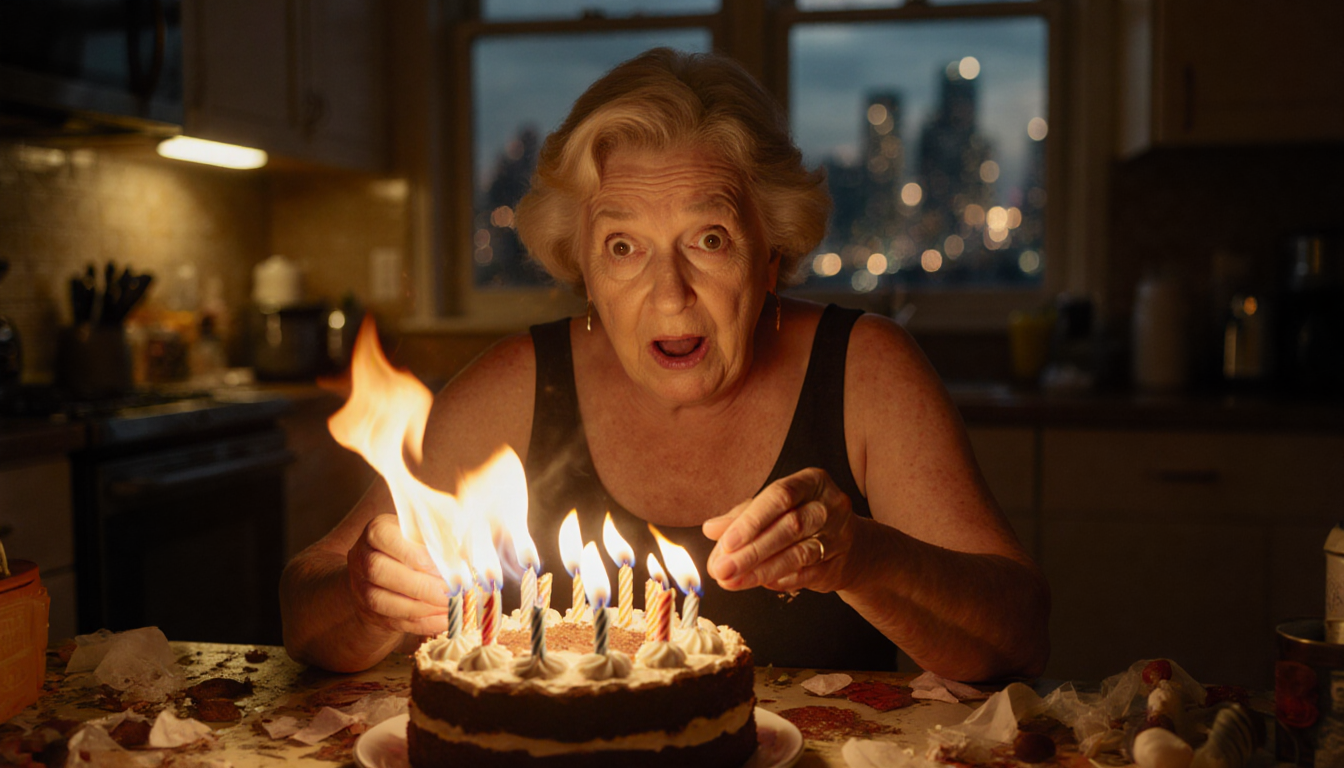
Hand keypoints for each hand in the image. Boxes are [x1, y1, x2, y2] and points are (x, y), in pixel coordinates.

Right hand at [345, 514, 448, 635]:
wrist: (384, 569)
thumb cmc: (412, 545)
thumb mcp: (422, 532)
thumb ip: (439, 538)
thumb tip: (465, 554)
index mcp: (377, 531)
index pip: (390, 539)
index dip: (418, 555)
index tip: (445, 565)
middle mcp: (363, 558)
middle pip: (382, 572)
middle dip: (423, 586)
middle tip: (453, 591)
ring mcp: (362, 588)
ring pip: (386, 602)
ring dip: (424, 608)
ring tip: (453, 607)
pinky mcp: (371, 613)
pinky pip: (396, 622)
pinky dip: (424, 623)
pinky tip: (446, 619)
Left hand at [703, 467, 859, 593]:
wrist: (852, 545)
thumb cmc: (804, 518)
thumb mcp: (775, 508)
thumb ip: (744, 515)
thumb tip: (711, 528)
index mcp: (812, 482)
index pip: (780, 496)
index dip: (752, 520)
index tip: (726, 542)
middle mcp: (829, 506)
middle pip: (788, 528)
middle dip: (751, 551)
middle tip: (721, 569)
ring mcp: (838, 536)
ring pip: (797, 555)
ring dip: (760, 570)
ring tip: (732, 581)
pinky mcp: (838, 564)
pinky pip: (806, 575)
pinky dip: (779, 580)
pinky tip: (758, 583)